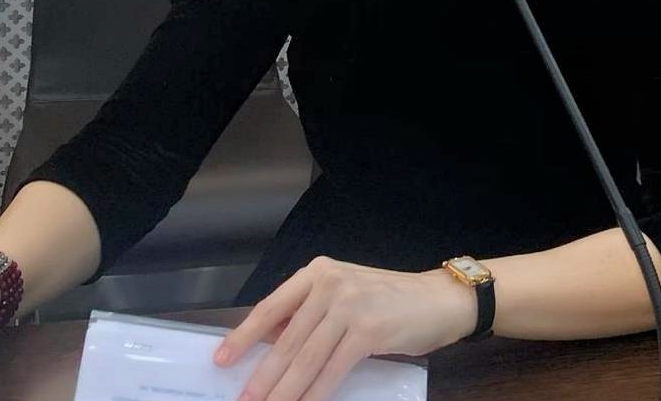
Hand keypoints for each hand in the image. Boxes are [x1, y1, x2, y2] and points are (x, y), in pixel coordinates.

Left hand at [214, 256, 476, 400]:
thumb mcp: (345, 295)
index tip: (222, 359)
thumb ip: (312, 313)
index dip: (244, 336)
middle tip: (243, 399)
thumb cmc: (389, 301)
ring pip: (305, 358)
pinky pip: (331, 370)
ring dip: (284, 391)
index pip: (272, 307)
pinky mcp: (367, 331)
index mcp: (318, 272)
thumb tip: (272, 346)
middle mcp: (329, 284)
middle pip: (286, 340)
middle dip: (262, 376)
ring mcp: (348, 306)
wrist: (439, 300)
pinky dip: (315, 394)